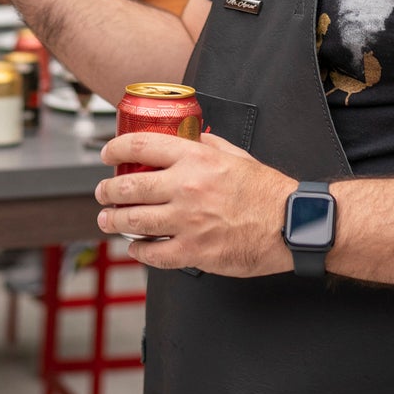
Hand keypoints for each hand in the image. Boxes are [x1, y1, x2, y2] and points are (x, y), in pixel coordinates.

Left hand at [94, 132, 292, 276]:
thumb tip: (193, 138)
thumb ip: (210, 146)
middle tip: (102, 192)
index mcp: (196, 159)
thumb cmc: (268, 191)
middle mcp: (186, 187)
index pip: (142, 146)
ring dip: (114, 220)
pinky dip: (139, 251)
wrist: (290, 224)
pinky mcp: (194, 252)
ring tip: (107, 220)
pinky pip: (154, 254)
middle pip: (129, 186)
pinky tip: (135, 248)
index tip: (107, 153)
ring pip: (134, 221)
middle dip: (108, 190)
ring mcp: (188, 221)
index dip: (116, 148)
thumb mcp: (237, 155)